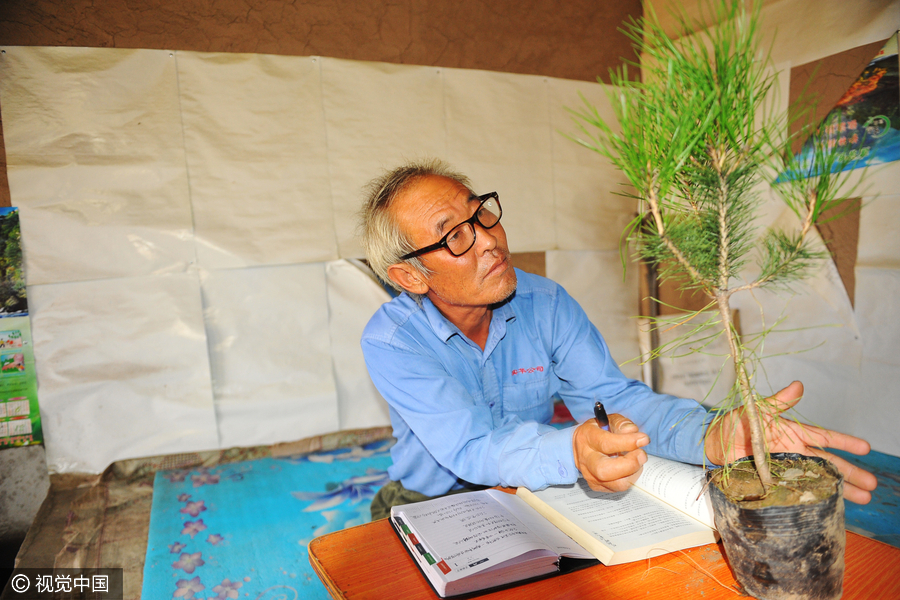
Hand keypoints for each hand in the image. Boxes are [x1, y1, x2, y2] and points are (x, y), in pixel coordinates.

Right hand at [572, 413, 648, 491]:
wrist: (580, 445)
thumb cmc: (597, 431)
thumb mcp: (608, 420)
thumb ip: (621, 423)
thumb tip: (632, 432)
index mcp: (587, 438)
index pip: (606, 444)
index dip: (628, 442)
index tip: (643, 439)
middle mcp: (586, 459)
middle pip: (605, 470)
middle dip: (630, 464)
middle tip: (642, 454)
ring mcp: (590, 475)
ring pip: (615, 484)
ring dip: (633, 473)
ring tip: (636, 460)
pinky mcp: (596, 485)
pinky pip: (618, 488)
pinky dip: (630, 478)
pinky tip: (630, 467)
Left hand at [705, 381, 877, 503]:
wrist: (712, 442)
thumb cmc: (734, 423)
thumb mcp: (756, 410)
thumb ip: (778, 402)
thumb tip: (797, 385)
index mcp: (792, 434)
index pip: (824, 437)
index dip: (844, 442)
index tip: (866, 448)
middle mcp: (794, 452)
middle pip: (828, 463)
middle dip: (850, 473)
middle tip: (872, 484)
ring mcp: (786, 468)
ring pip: (819, 479)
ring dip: (840, 489)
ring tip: (862, 499)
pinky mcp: (775, 482)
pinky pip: (798, 491)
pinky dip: (815, 498)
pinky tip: (831, 506)